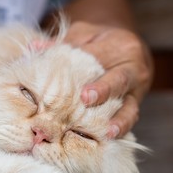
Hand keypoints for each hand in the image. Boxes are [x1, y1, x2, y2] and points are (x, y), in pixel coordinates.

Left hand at [64, 21, 153, 138]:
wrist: (130, 48)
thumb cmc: (101, 42)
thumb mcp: (85, 35)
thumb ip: (64, 43)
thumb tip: (35, 47)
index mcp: (119, 46)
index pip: (100, 56)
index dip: (84, 65)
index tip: (69, 74)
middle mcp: (133, 67)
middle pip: (119, 80)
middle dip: (104, 90)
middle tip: (86, 99)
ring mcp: (137, 89)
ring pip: (131, 105)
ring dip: (120, 120)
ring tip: (109, 132)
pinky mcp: (135, 104)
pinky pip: (131, 117)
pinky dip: (122, 127)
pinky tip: (110, 137)